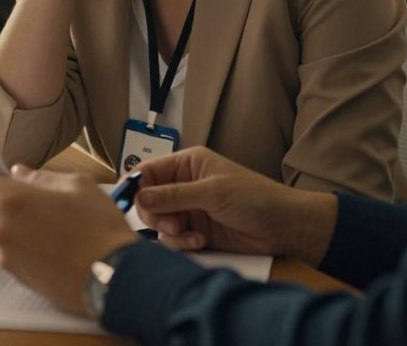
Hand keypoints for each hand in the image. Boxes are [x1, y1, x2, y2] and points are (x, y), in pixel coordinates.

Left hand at [0, 156, 138, 316]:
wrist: (114, 277)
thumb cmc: (99, 226)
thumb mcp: (76, 186)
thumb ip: (41, 178)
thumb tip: (20, 174)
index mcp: (12, 200)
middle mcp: (1, 228)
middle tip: (10, 191)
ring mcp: (7, 255)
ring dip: (6, 220)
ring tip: (40, 219)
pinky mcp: (17, 275)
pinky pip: (8, 250)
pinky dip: (18, 240)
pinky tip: (46, 240)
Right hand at [135, 147, 336, 265]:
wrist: (283, 227)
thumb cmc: (253, 197)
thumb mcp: (212, 191)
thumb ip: (173, 195)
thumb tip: (139, 195)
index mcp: (187, 165)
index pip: (149, 171)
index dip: (134, 185)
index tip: (123, 201)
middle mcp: (183, 185)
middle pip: (148, 200)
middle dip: (154, 214)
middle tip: (168, 224)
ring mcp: (188, 210)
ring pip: (158, 222)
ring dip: (169, 231)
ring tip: (189, 235)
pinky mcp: (194, 232)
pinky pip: (173, 239)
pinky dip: (181, 242)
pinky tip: (199, 242)